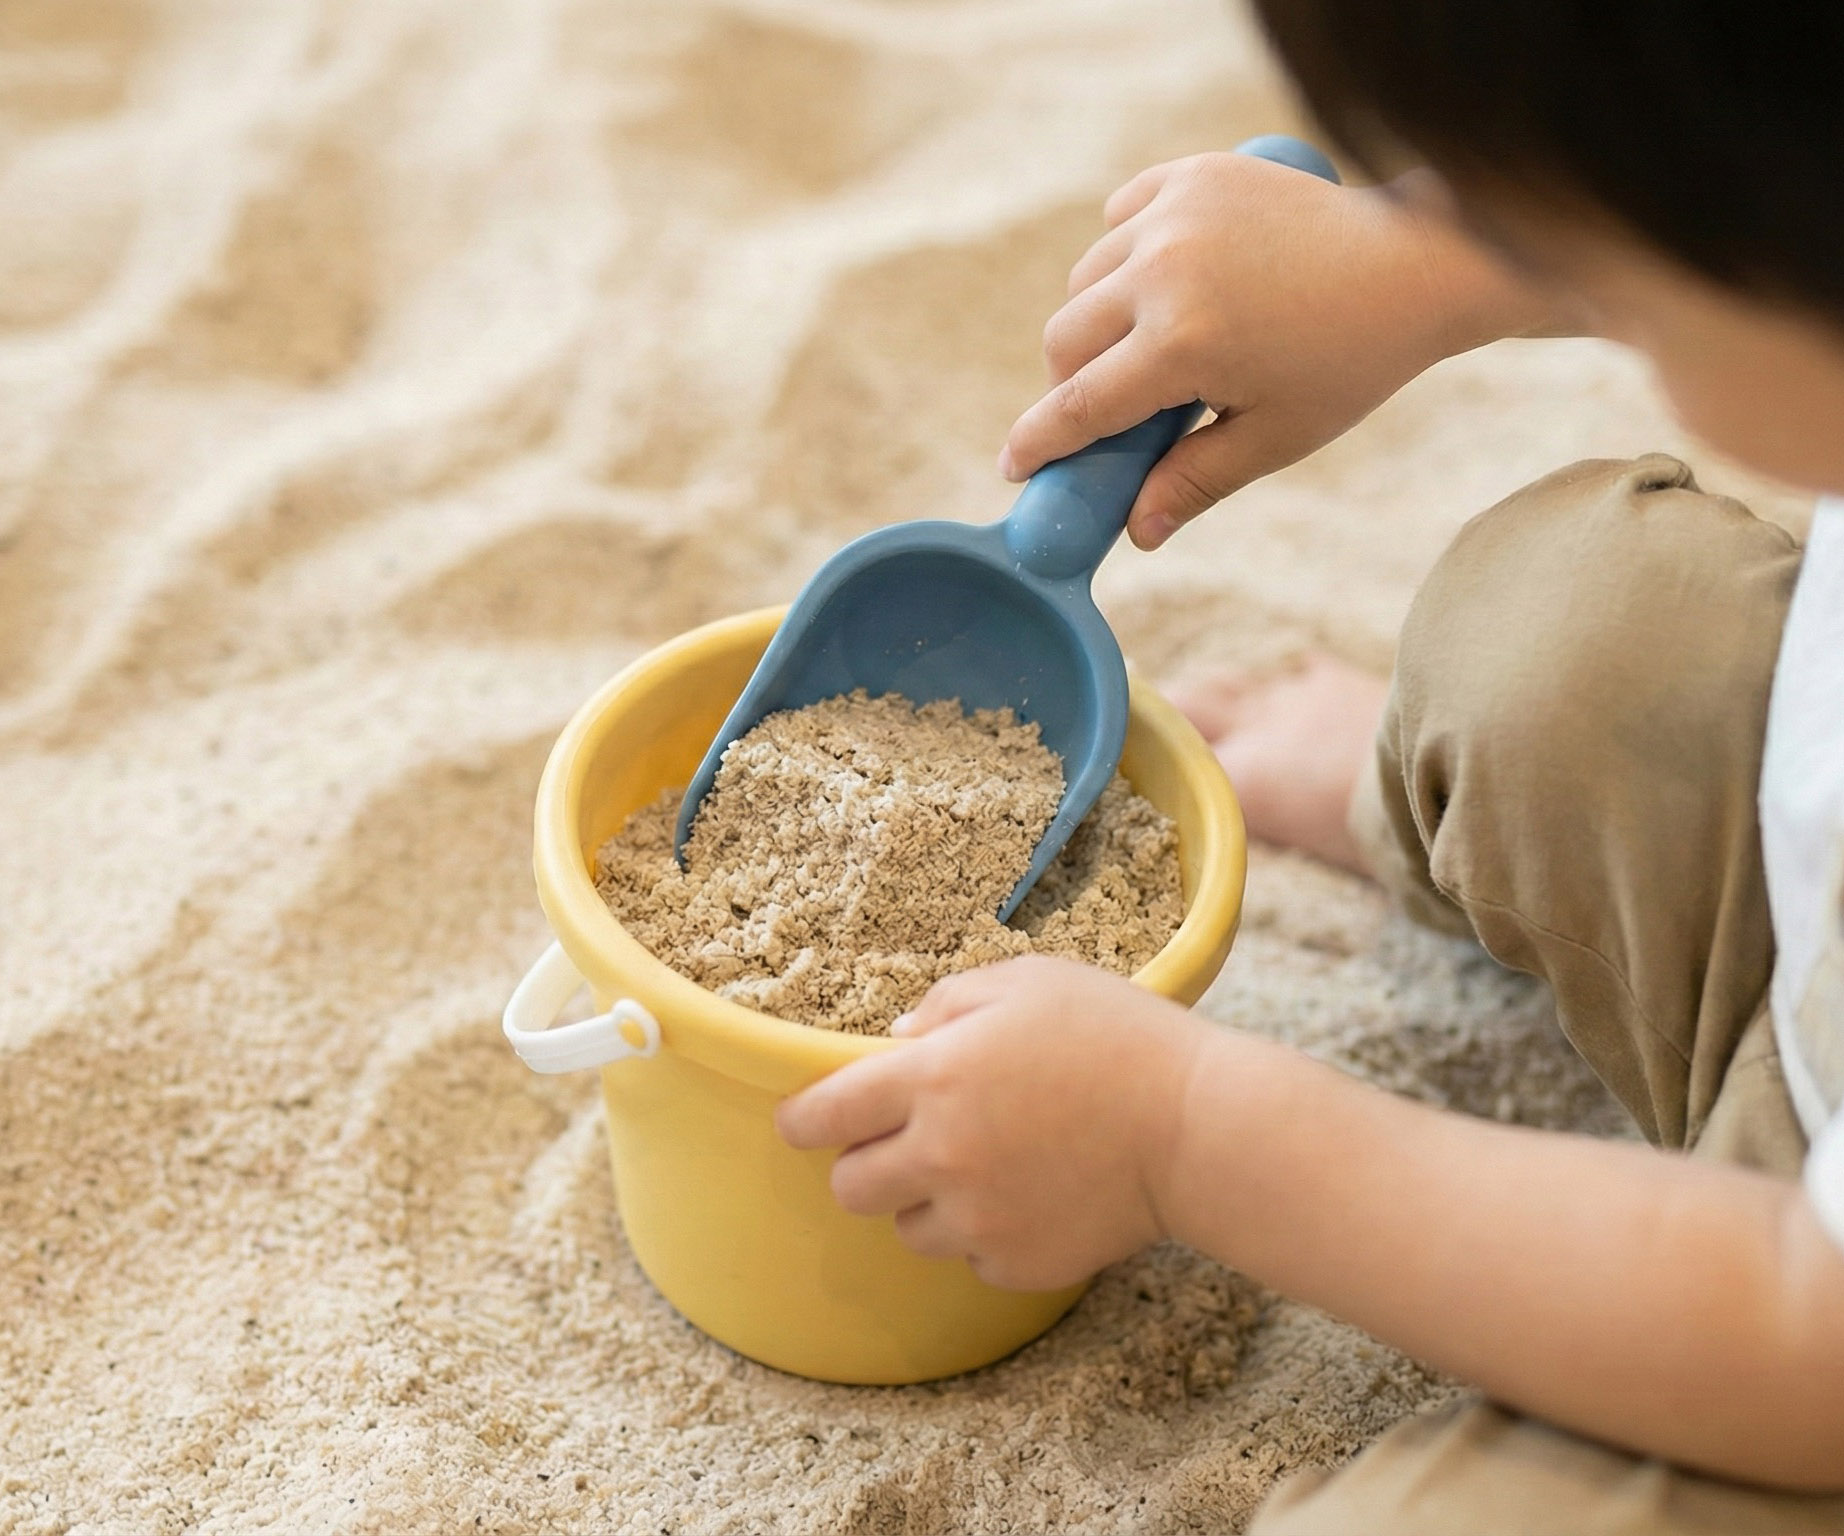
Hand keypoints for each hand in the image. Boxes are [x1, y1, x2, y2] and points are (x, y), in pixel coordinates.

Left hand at [774, 956, 1208, 1290]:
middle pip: (850, 1187)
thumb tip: (896, 1041)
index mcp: (934, 1077)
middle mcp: (942, 1156)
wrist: (1196, 1125)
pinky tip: (1033, 1193)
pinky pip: (972, 1258)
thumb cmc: (1117, 1035)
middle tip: (909, 1139)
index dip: (802, 1119)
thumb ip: (946, 1004)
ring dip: (929, 1201)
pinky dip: (987, 1233)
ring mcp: (979, 1219)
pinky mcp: (1018, 1264)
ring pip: (908, 1229)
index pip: (822, 1114)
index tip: (804, 1119)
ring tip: (989, 1164)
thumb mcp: (1027, 981)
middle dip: (865, 1163)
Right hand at [1001, 154, 1551, 547]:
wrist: (1418, 265)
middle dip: (1070, 384)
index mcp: (1181, 343)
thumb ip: (1192, 482)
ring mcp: (1175, 213)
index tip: (1013, 468)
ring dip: (1095, 321)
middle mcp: (1163, 270)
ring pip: (1085, 279)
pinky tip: (1160, 282)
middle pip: (1064, 339)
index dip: (1038, 444)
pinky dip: (1123, 255)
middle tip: (1105, 411)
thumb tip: (1133, 534)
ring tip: (1143, 346)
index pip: (1078, 405)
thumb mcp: (1272, 437)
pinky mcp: (1193, 174)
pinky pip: (1120, 217)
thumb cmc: (1349, 362)